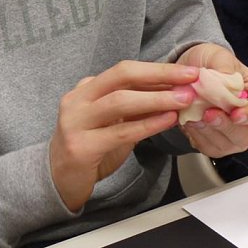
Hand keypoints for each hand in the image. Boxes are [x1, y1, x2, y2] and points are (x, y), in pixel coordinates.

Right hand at [49, 60, 200, 211]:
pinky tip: (166, 121)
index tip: (187, 71)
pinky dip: (147, 125)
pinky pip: (120, 132)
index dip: (157, 69)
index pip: (125, 70)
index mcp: (86, 88)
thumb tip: (174, 91)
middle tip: (189, 78)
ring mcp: (76, 122)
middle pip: (121, 76)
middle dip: (159, 75)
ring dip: (156, 99)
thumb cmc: (91, 146)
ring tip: (183, 100)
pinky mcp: (81, 147)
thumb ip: (136, 105)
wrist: (58, 179)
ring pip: (119, 101)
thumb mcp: (112, 121)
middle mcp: (78, 100)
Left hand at [175, 43, 247, 158]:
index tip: (236, 113)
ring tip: (194, 116)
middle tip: (209, 113)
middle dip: (226, 126)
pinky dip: (199, 137)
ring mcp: (239, 136)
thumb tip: (226, 80)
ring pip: (229, 144)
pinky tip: (191, 122)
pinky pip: (211, 148)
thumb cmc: (212, 64)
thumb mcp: (218, 56)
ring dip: (209, 131)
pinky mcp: (220, 145)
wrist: (191, 75)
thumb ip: (224, 66)